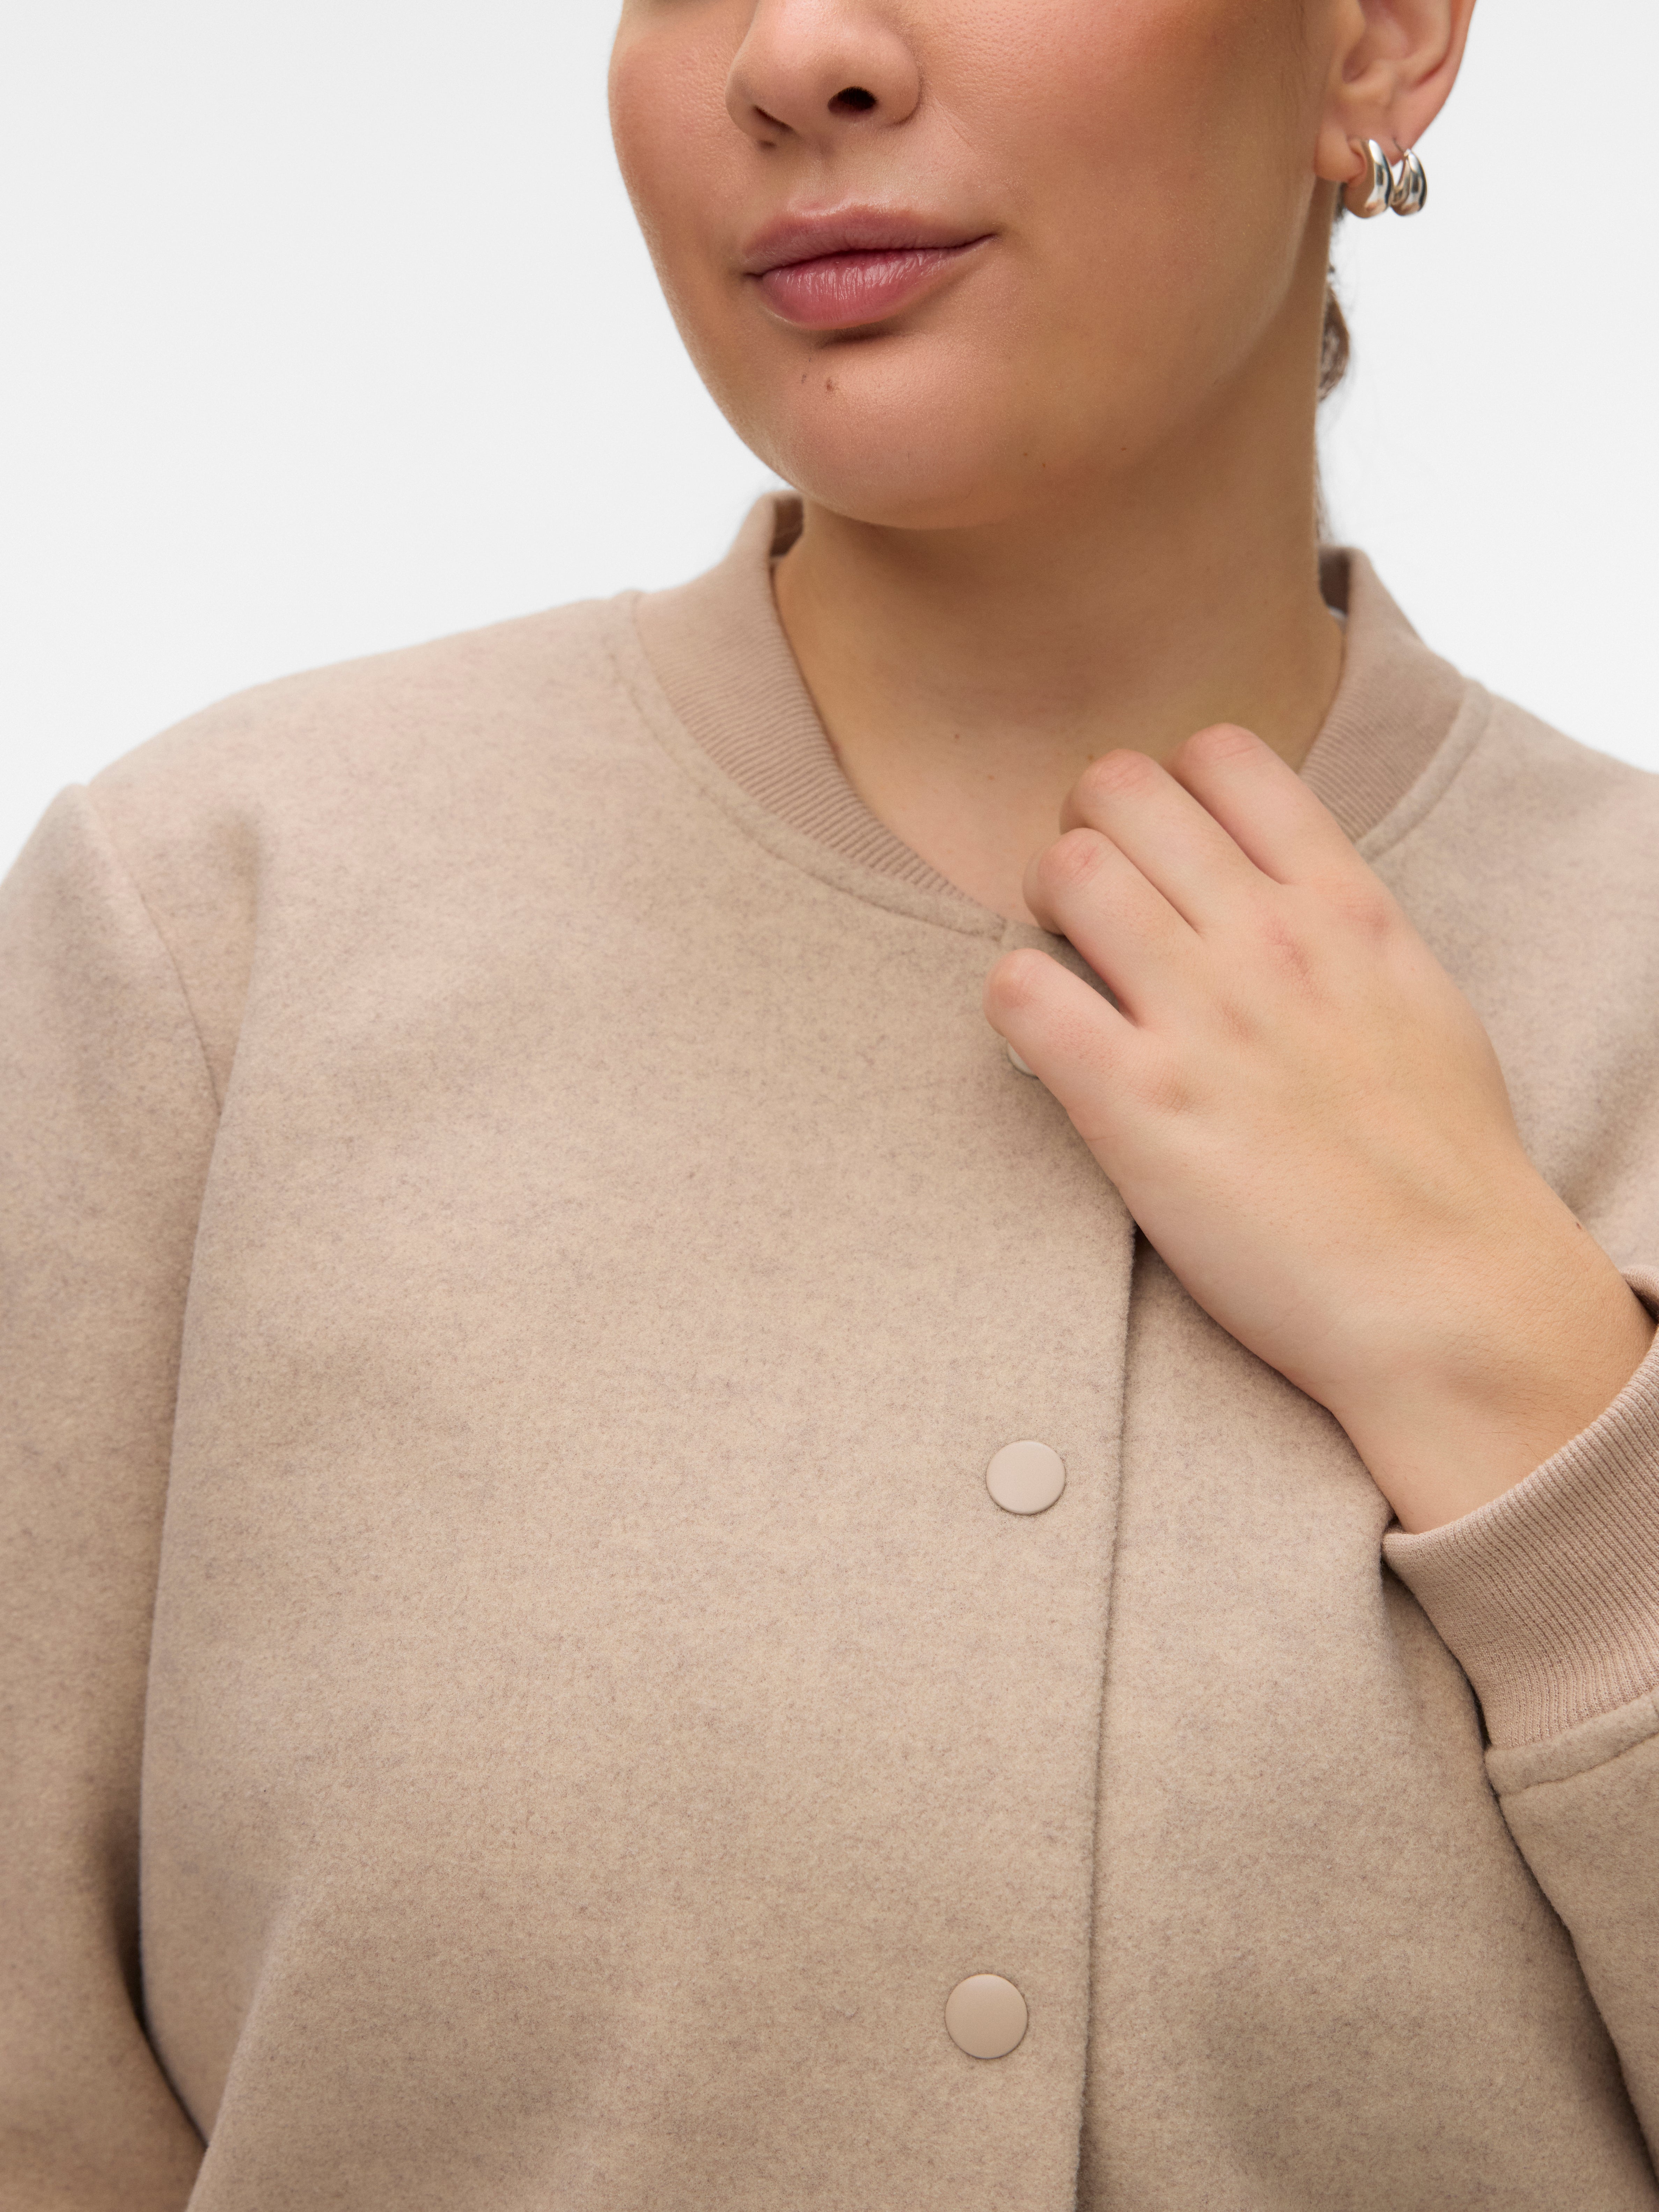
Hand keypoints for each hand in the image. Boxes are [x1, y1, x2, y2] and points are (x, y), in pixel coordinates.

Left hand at [983, 725, 1654, 1533]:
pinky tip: (1046, 1043)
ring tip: (1067, 968)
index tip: (1162, 849)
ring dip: (1042, 907)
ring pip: (1066, 868)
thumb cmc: (1441, 1166)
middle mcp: (1267, 940)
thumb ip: (1342, 930)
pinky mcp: (1136, 1103)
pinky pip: (1020, 990)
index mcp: (1342, 909)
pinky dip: (1012, 1002)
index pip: (1222, 757)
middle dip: (1086, 830)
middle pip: (1119, 791)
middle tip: (1091, 907)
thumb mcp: (1414, 1002)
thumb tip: (1279, 892)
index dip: (1167, 788)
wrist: (1453, 1298)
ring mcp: (1200, 1017)